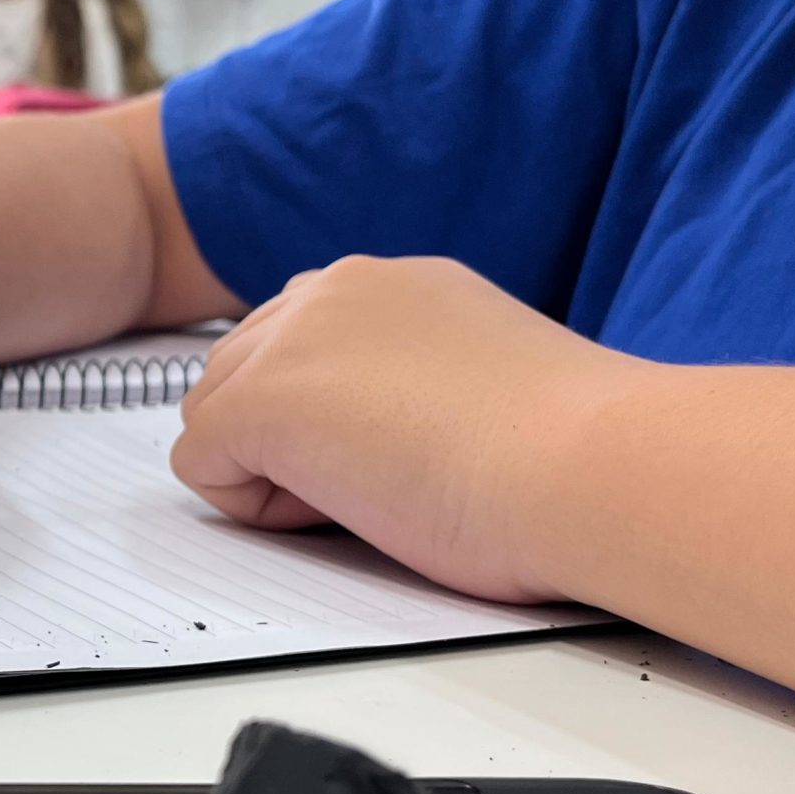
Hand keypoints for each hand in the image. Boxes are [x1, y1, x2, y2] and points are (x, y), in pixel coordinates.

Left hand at [168, 256, 629, 603]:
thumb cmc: (567, 453)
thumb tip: (373, 427)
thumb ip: (411, 381)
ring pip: (214, 415)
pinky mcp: (263, 399)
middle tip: (389, 481)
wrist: (592, 464)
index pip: (302, 346)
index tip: (405, 452)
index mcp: (394, 286)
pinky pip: (202, 465)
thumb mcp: (477, 388)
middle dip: (289, 442)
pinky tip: (346, 507)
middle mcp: (337, 289)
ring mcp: (293, 337)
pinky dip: (256, 507)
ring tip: (375, 492)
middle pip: (243, 372)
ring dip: (272, 471)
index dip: (332, 420)